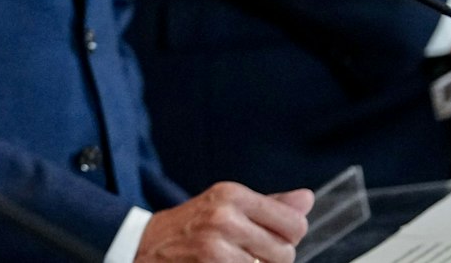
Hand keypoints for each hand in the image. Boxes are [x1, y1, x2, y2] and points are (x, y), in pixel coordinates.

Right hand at [137, 183, 310, 262]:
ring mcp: (217, 248)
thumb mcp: (225, 205)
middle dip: (271, 259)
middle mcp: (225, 218)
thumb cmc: (190, 227)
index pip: (295, 223)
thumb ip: (269, 205)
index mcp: (232, 195)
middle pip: (286, 252)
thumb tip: (306, 199)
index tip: (270, 237)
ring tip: (232, 261)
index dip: (288, 236)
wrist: (144, 246)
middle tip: (245, 253)